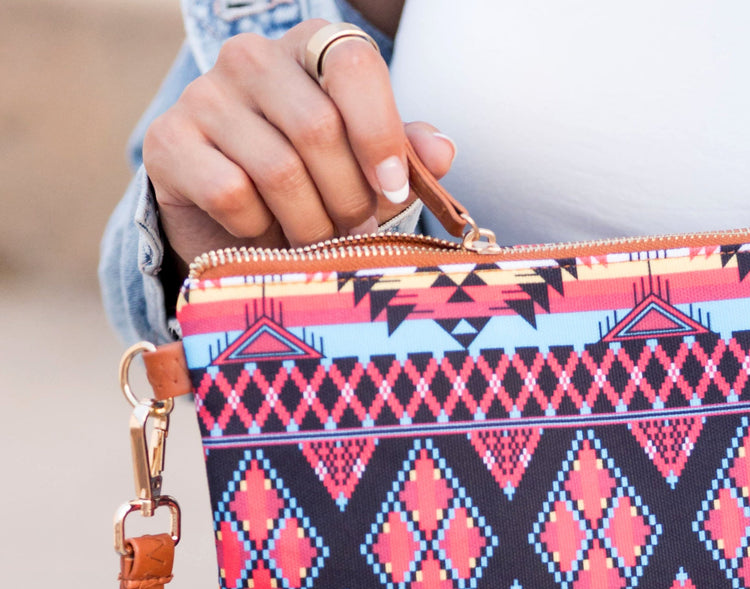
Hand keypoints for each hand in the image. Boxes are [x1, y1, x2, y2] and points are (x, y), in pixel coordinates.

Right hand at [143, 19, 455, 266]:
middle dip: (348, 198)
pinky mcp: (168, 143)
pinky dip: (260, 231)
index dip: (380, 134)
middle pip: (319, 130)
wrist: (233, 222)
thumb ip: (405, 155)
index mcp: (311, 48)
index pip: (354, 64)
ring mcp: (203, 97)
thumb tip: (441, 151)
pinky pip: (232, 195)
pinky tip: (264, 234)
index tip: (393, 189)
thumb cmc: (316, 185)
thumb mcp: (367, 167)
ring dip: (310, 224)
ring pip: (279, 171)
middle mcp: (251, 58)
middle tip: (352, 228)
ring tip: (315, 238)